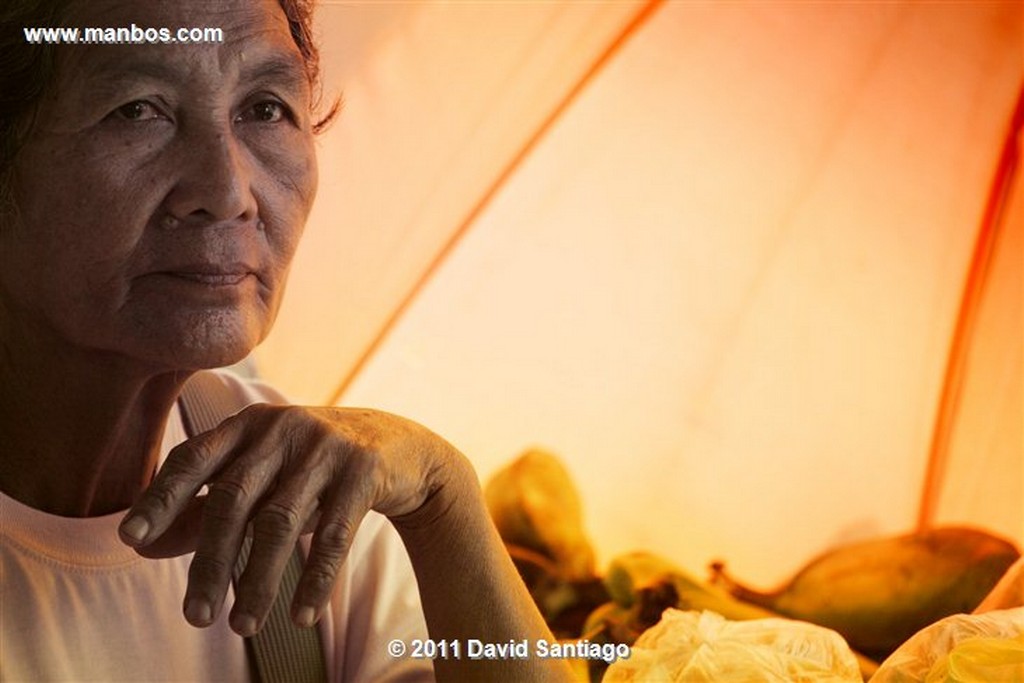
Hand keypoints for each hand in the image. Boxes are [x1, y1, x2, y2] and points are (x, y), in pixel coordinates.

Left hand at [118, 403, 463, 635]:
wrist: (401, 447)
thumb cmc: (313, 466)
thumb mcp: (262, 478)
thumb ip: (205, 506)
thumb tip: (143, 546)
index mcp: (249, 425)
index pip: (194, 458)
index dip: (162, 496)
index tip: (131, 538)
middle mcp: (283, 429)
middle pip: (234, 498)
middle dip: (211, 560)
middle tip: (194, 616)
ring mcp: (326, 447)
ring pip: (281, 521)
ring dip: (258, 580)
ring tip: (242, 627)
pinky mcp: (364, 470)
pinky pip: (335, 534)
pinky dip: (315, 578)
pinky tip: (301, 616)